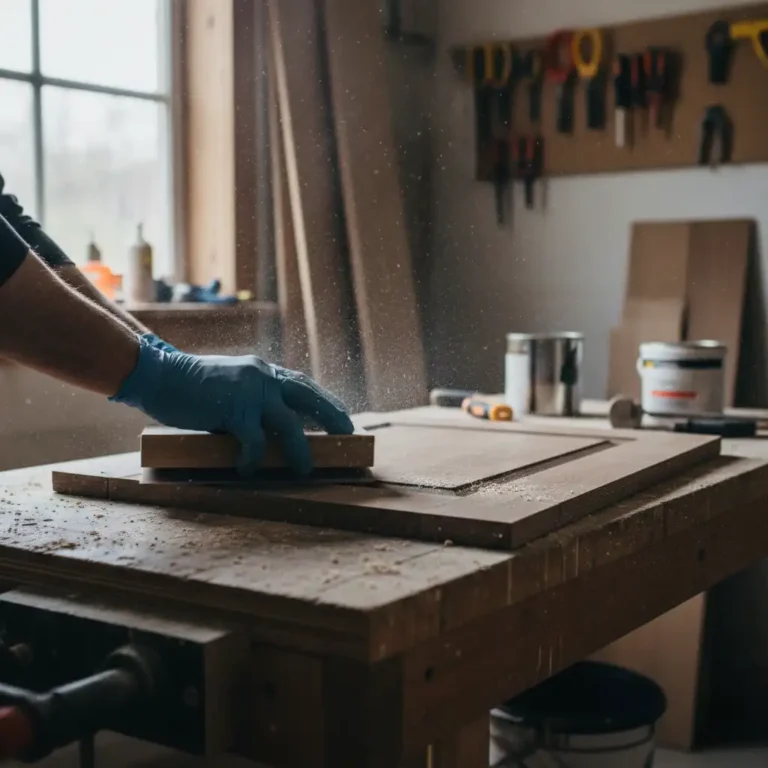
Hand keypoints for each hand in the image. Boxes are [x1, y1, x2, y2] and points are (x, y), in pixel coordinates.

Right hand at [111, 335, 353, 473]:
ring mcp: (250, 392)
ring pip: (289, 424)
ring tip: (305, 469)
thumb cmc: (194, 386)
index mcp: (264, 372)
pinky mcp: (232, 409)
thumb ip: (255, 399)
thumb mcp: (232, 384)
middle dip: (332, 417)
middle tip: (347, 435)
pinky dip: (253, 458)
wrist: (161, 375)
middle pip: (309, 397)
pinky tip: (247, 469)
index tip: (343, 417)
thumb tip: (277, 425)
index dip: (326, 402)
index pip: (304, 385)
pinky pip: (254, 440)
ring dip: (300, 450)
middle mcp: (263, 377)